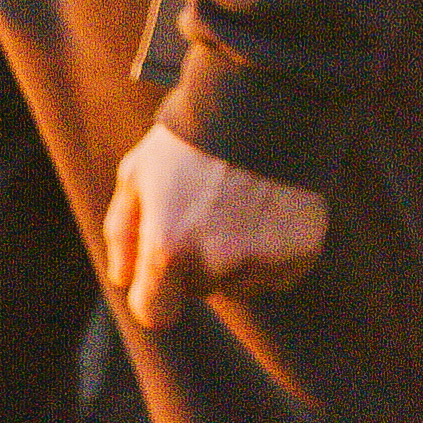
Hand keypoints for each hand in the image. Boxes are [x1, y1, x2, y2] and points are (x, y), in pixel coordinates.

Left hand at [102, 125, 328, 329]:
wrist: (260, 109)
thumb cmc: (186, 143)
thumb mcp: (136, 177)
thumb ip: (123, 234)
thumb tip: (123, 279)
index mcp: (167, 247)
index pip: (154, 314)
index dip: (152, 298)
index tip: (156, 283)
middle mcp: (216, 261)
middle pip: (198, 290)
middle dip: (192, 262)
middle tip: (200, 212)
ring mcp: (262, 260)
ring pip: (238, 284)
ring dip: (233, 259)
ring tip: (234, 207)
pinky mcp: (300, 254)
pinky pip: (276, 274)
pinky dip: (270, 254)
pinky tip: (264, 213)